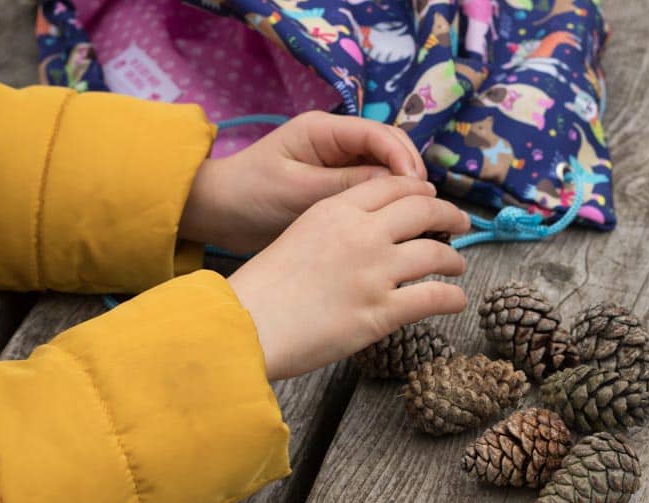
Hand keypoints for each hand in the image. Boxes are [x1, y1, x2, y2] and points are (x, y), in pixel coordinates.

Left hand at [180, 111, 426, 253]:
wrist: (220, 213)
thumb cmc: (251, 194)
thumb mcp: (298, 191)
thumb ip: (345, 185)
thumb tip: (396, 182)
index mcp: (324, 130)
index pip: (378, 134)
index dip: (404, 158)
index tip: (418, 188)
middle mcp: (336, 141)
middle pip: (390, 148)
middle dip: (411, 173)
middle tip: (428, 207)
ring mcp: (338, 163)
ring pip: (386, 169)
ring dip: (404, 190)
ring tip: (421, 218)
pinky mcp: (337, 185)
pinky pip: (372, 189)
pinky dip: (389, 204)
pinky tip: (400, 225)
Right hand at [228, 176, 470, 380]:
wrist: (248, 324)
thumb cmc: (264, 286)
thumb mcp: (298, 234)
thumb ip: (335, 227)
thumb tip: (366, 234)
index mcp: (337, 210)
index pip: (392, 186)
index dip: (419, 190)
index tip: (430, 197)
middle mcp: (361, 233)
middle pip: (423, 208)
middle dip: (448, 213)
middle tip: (460, 221)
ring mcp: (374, 272)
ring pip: (435, 252)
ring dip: (453, 258)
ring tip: (456, 265)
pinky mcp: (380, 311)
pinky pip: (433, 298)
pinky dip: (452, 298)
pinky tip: (456, 301)